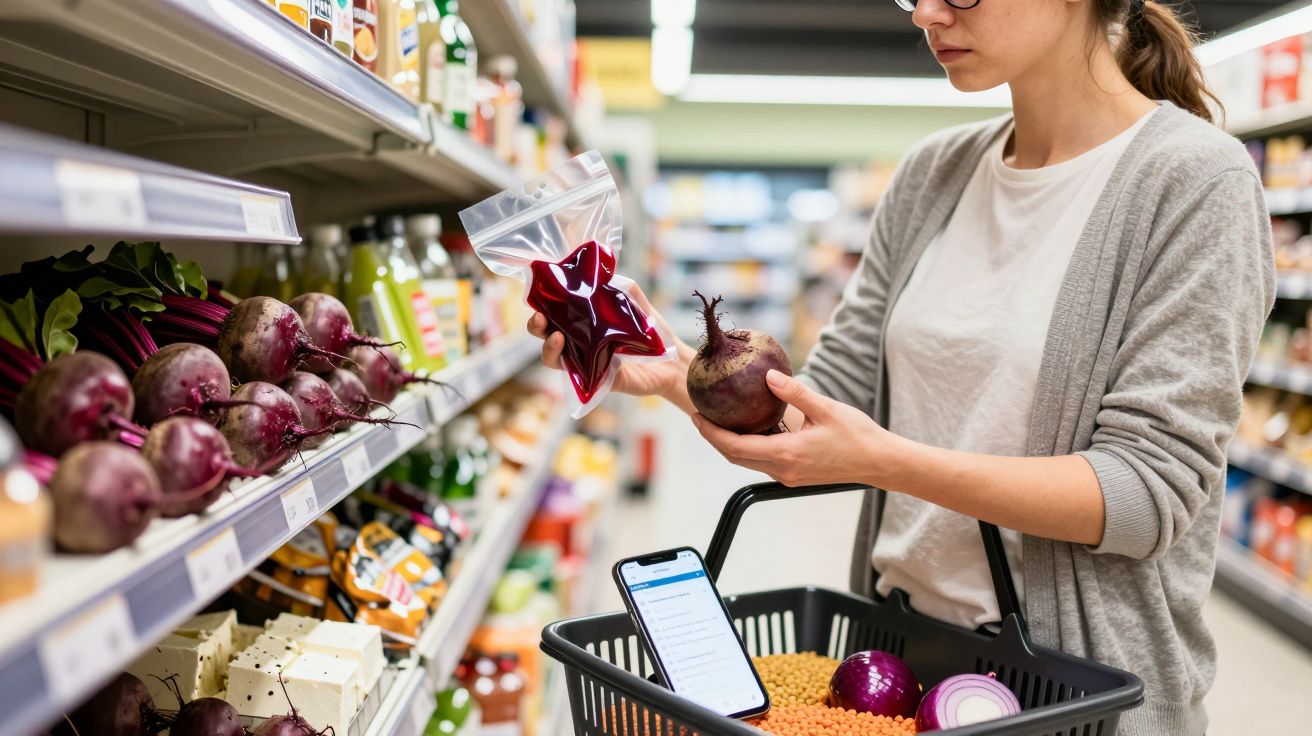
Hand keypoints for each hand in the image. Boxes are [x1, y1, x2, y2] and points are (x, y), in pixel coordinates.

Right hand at [526, 282, 696, 409]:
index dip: (542, 303)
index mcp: (584, 320)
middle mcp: (579, 341)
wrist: (673, 363)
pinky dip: (570, 368)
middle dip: (536, 325)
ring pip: (554, 358)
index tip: (539, 293)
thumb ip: (624, 289)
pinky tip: (571, 357)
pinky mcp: (595, 379)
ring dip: (548, 347)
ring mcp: (585, 361)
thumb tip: (606, 275)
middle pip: (546, 334)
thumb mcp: (639, 305)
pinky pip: (576, 377)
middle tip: (539, 318)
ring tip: (556, 337)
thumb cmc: (653, 333)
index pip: (555, 311)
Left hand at [693, 369, 897, 487]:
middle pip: (735, 457)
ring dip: (730, 444)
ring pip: (747, 461)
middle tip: (701, 416)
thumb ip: (795, 392)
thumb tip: (768, 377)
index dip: (711, 433)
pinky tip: (749, 429)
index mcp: (787, 453)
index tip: (697, 416)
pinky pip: (762, 462)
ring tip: (719, 420)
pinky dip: (748, 447)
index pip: (735, 446)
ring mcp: (788, 475)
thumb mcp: (826, 408)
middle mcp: (783, 469)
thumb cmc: (857, 436)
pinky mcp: (795, 475)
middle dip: (714, 438)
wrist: (879, 462)